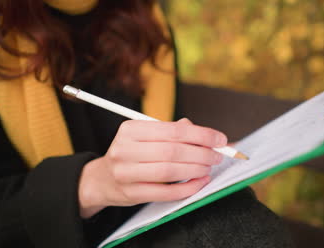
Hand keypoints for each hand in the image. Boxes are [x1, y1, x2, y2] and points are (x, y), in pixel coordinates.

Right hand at [78, 118, 226, 217]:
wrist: (103, 179)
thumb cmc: (132, 154)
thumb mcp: (146, 137)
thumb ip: (174, 132)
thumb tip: (206, 134)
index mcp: (130, 129)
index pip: (173, 130)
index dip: (201, 135)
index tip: (220, 139)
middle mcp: (124, 149)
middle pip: (172, 151)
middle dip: (201, 153)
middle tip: (217, 156)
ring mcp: (125, 173)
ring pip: (169, 171)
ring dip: (195, 170)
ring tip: (208, 168)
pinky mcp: (131, 194)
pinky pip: (165, 192)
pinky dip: (187, 188)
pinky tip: (199, 183)